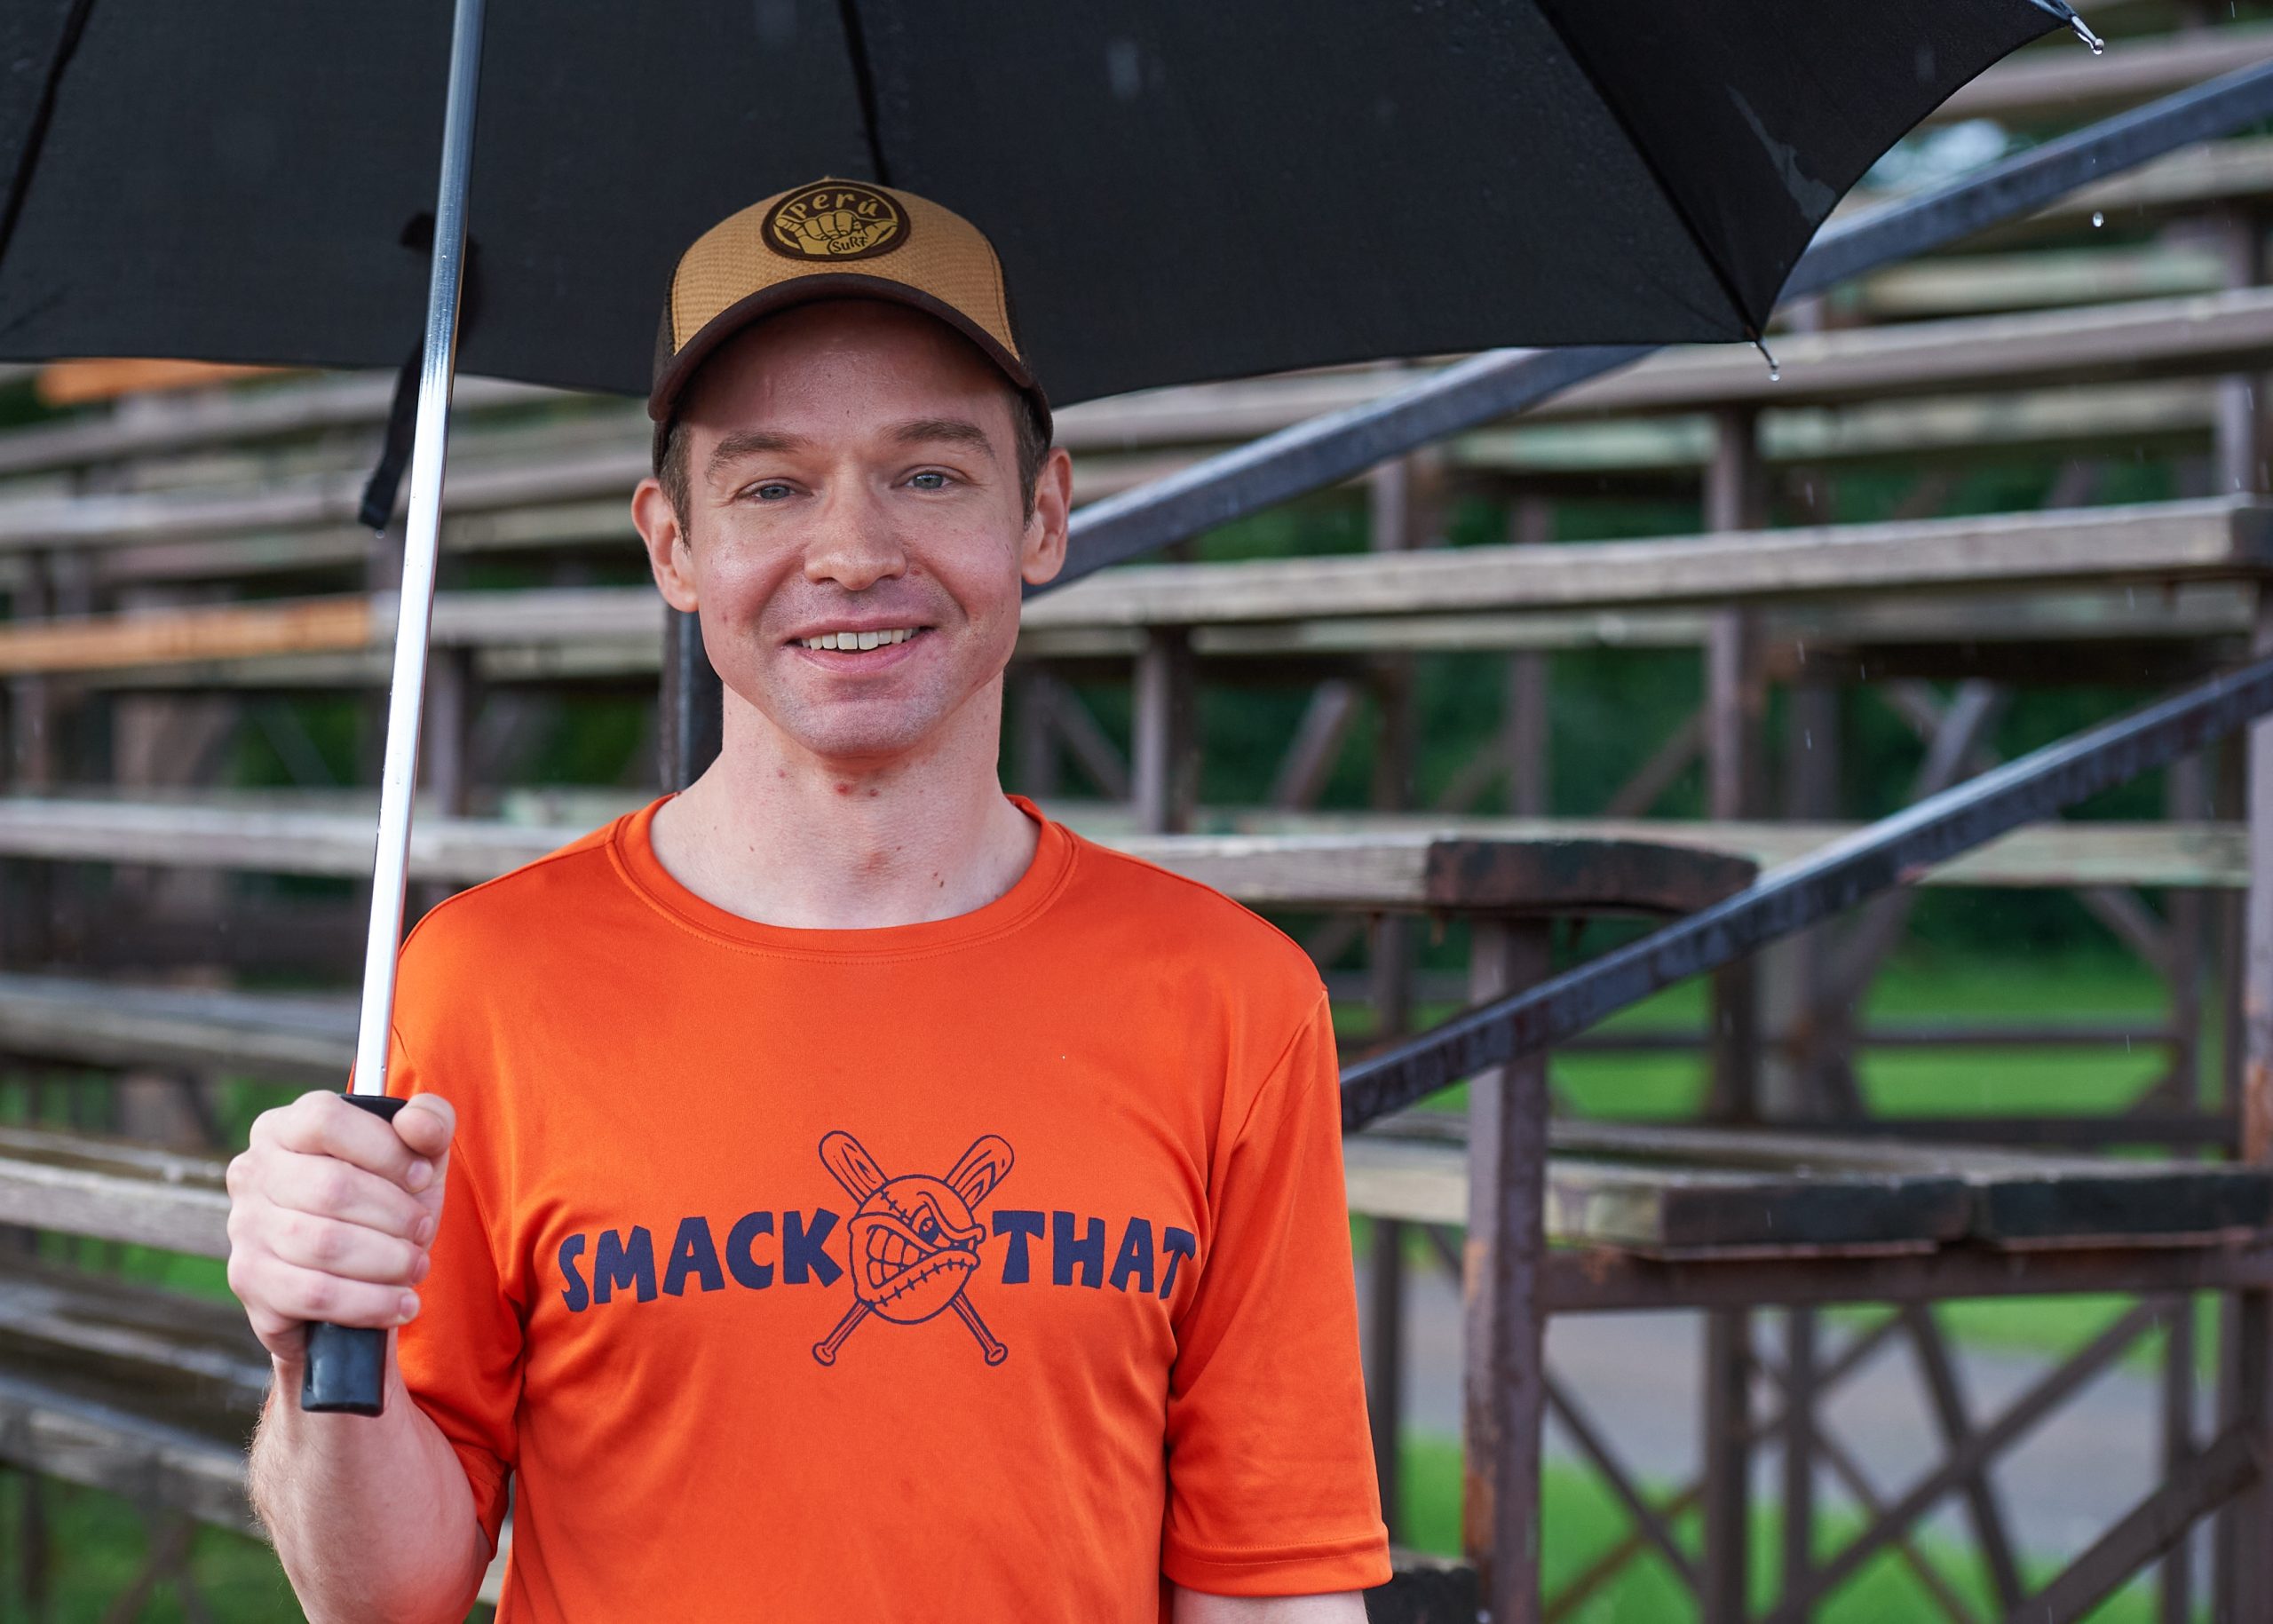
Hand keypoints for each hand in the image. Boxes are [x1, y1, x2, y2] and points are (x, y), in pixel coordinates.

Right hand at [225, 1092, 455, 1365]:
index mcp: (285, 1126)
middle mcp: (253, 1171)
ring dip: (388, 1260)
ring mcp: (244, 1227)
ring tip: (416, 1266)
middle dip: (395, 1215)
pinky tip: (400, 1303)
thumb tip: (417, 1123)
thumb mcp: (419, 1155)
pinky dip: (370, 1302)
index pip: (327, 1122)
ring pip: (325, 1244)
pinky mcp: (250, 1280)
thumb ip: (430, 1122)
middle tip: (423, 1230)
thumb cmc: (386, 1201)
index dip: (386, 1150)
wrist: (357, 1276)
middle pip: (331, 1188)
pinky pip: (316, 1293)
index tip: (422, 1177)